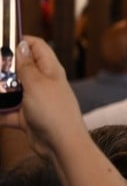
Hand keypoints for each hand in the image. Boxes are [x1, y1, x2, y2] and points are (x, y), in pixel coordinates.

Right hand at [10, 37, 88, 155]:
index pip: (37, 47)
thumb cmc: (54, 111)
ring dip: (0, 89)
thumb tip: (22, 45)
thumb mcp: (37, 83)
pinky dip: (0, 110)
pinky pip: (8, 111)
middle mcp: (43, 83)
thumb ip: (26, 65)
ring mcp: (34, 100)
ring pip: (11, 89)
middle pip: (20, 67)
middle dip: (3, 67)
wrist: (61, 144)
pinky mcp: (27, 117)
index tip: (2, 41)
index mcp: (50, 70)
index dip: (20, 41)